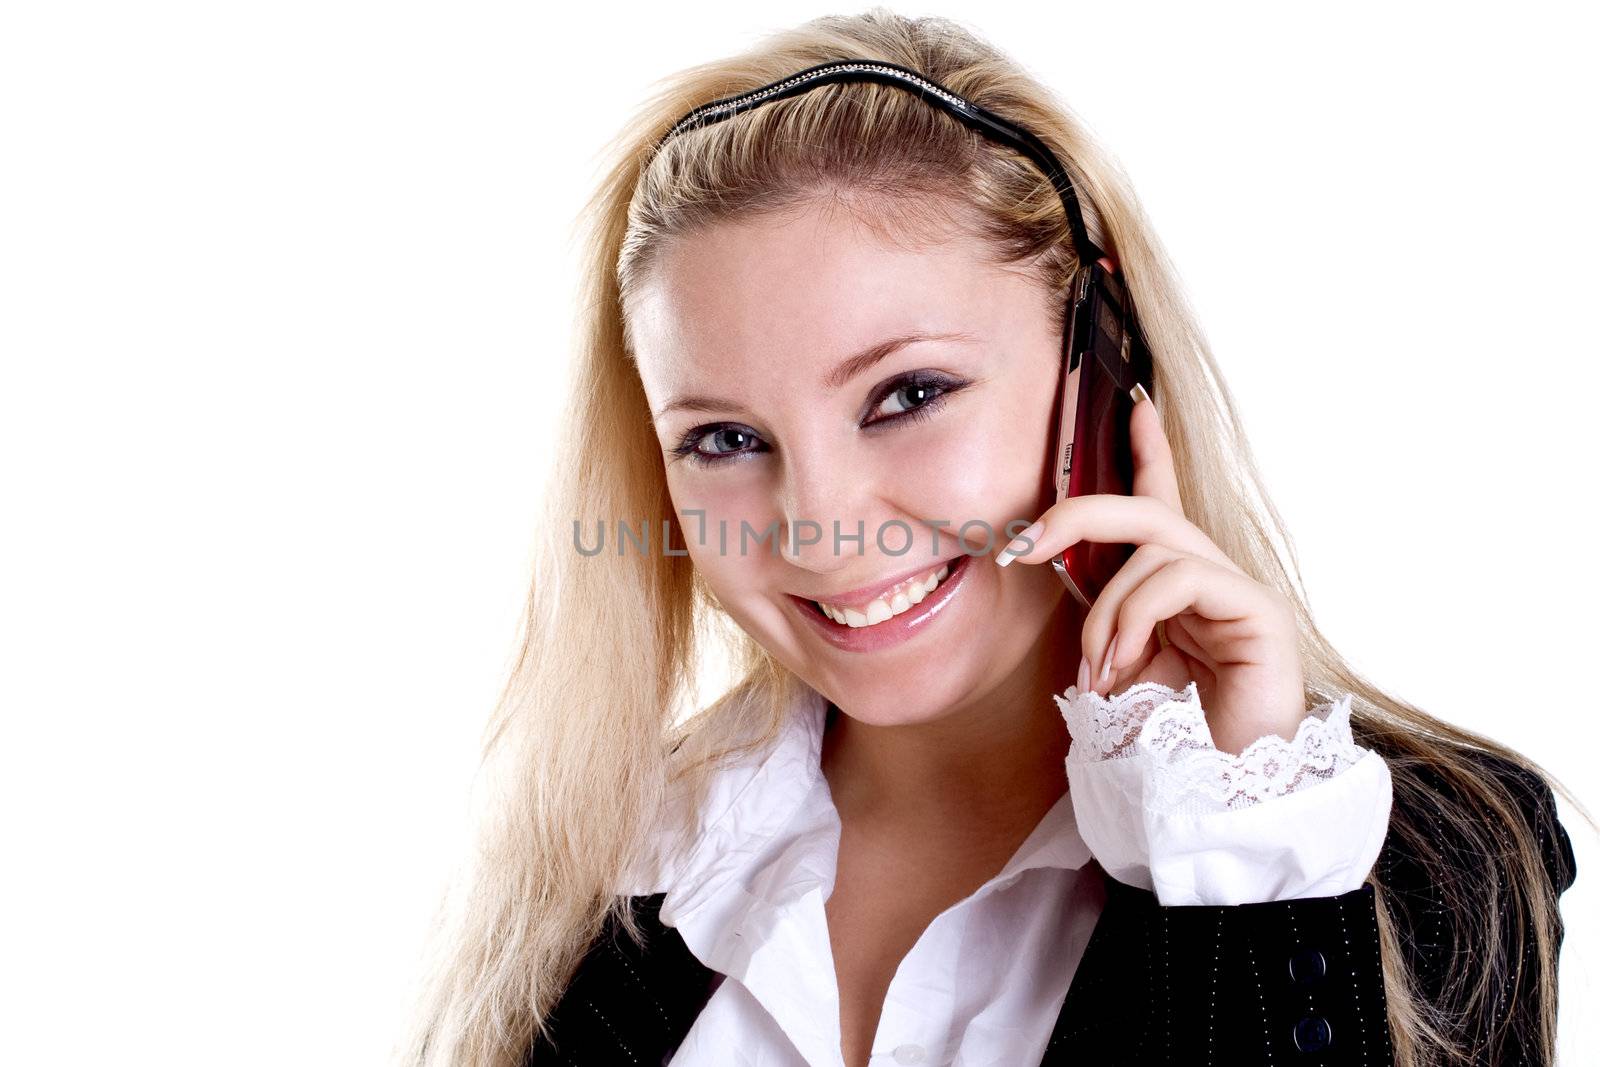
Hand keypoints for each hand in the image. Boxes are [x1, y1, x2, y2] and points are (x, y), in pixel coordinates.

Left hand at [995, 387, 1306, 754]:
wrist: (1224, 796)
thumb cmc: (1172, 739)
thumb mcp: (1117, 667)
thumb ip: (1095, 617)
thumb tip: (1039, 567)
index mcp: (1175, 587)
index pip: (1161, 501)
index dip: (1149, 450)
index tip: (1131, 403)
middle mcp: (1210, 578)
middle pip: (1146, 509)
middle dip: (1077, 514)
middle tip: (1021, 546)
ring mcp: (1238, 592)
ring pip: (1153, 548)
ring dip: (1106, 611)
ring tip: (1099, 670)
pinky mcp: (1258, 612)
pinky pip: (1180, 578)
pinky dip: (1136, 617)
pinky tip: (1126, 665)